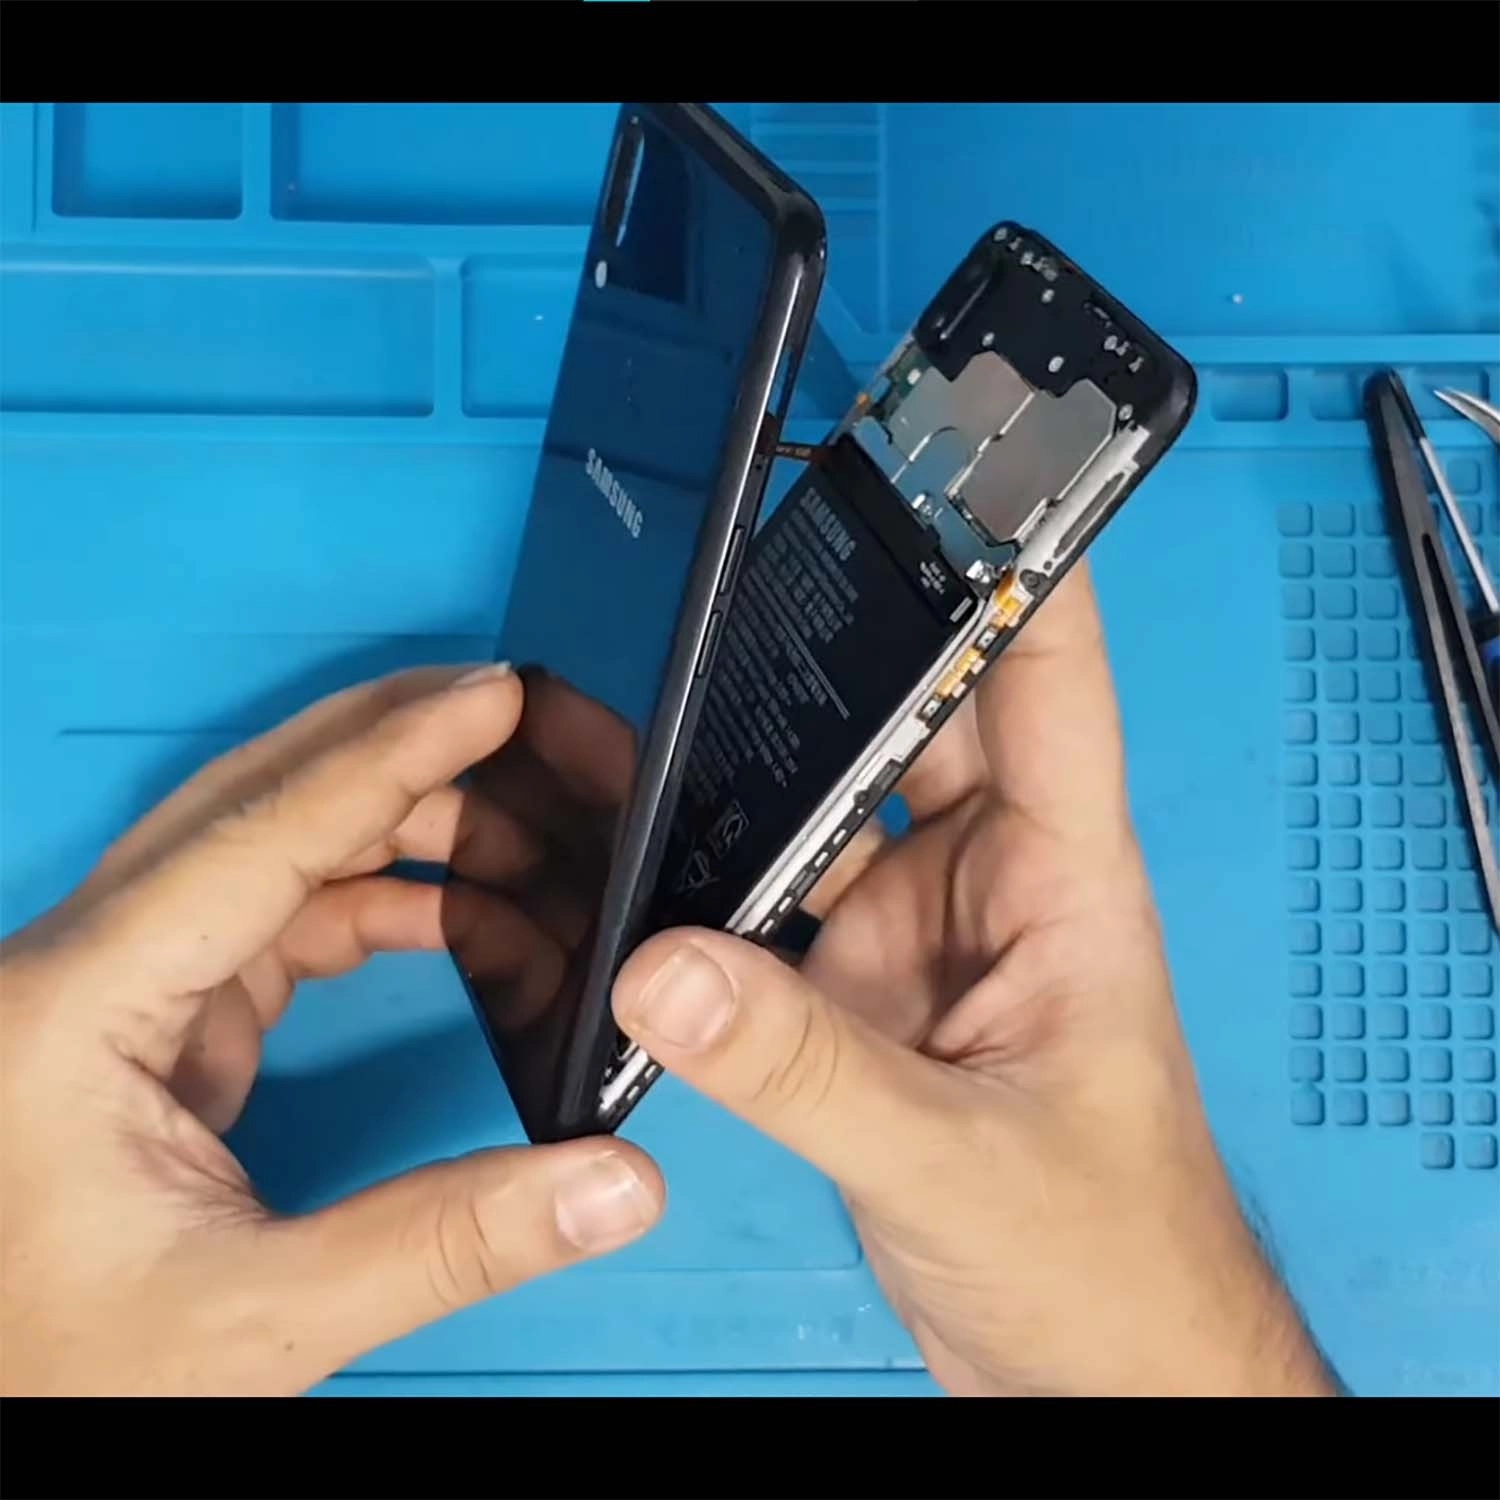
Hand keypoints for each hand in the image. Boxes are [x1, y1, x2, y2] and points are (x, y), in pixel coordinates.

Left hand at [0, 665, 662, 1395]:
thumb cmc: (62, 1365)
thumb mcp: (260, 1318)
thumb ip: (447, 1241)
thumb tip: (616, 1183)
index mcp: (77, 1003)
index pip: (260, 832)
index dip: (394, 754)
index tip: (498, 696)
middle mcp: (91, 959)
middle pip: (267, 797)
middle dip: (411, 752)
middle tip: (534, 727)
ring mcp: (127, 975)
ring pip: (286, 845)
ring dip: (414, 833)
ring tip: (537, 853)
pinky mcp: (166, 1008)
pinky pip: (292, 912)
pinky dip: (393, 903)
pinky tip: (476, 924)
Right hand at [614, 566, 1335, 1396]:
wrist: (1094, 1380)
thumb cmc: (1111, 1266)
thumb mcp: (954, 1159)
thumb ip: (806, 1069)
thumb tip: (670, 975)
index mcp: (1063, 882)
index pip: (1048, 680)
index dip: (1010, 565)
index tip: (944, 475)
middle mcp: (987, 889)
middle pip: (909, 722)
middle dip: (837, 651)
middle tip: (746, 574)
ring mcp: (915, 944)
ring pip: (826, 814)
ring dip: (757, 777)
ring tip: (668, 717)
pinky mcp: (859, 1006)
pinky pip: (772, 911)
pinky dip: (716, 890)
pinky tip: (658, 866)